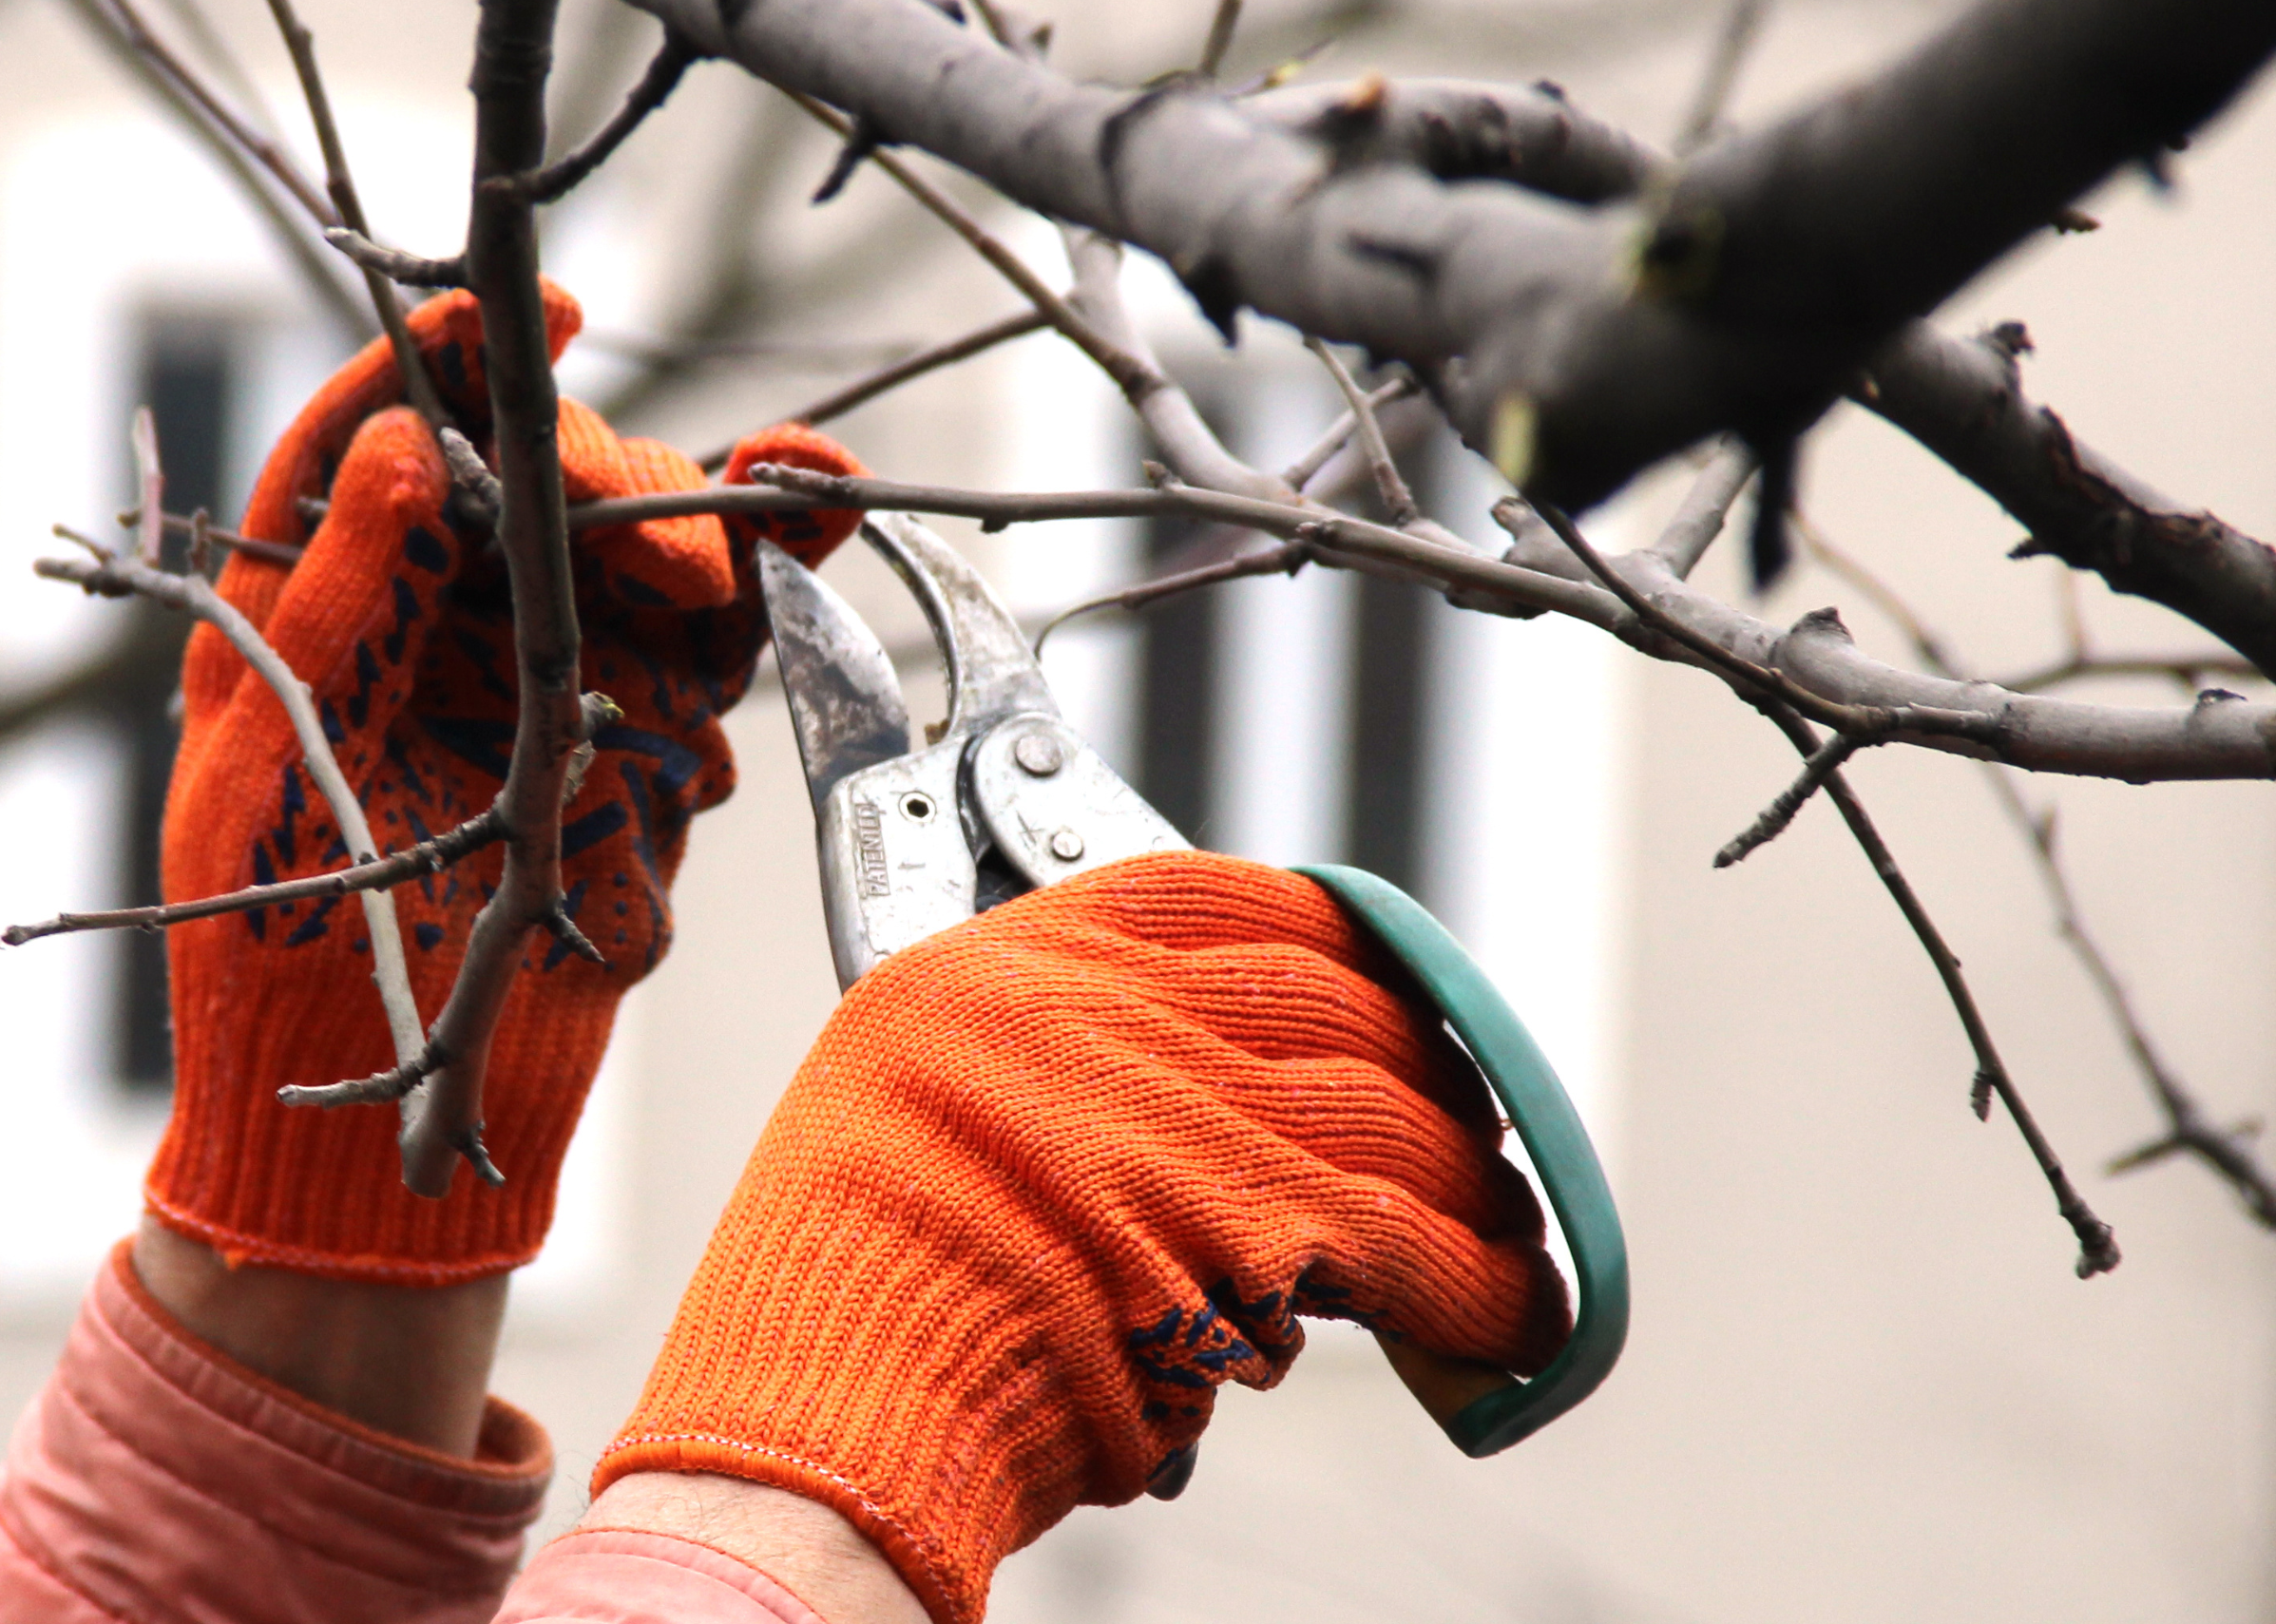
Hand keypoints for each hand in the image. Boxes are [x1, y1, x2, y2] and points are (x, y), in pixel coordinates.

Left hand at [144, 281, 865, 1287]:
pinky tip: (816, 530)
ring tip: (794, 504)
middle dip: (618, 487)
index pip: (387, 440)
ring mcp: (559, 680)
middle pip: (544, 484)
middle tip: (675, 563)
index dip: (454, 357)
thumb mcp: (268, 781)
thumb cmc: (276, 968)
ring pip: (651, 544)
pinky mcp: (650, 744)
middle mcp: (449, 626)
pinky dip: (781, 584)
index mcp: (324, 613)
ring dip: (725, 514)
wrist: (395, 1144)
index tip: (533, 309)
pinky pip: (724, 644)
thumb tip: (414, 448)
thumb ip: (339, 613)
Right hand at [590, 851, 1567, 1623]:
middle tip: (1460, 1113)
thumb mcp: (912, 1117)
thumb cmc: (841, 1303)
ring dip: (1466, 1178)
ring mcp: (1181, 1106)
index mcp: (1001, 966)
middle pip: (1328, 996)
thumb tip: (1214, 1115)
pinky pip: (1411, 1238)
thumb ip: (1051, 1079)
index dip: (1323, 931)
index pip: (1215, 894)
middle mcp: (1099, 1010)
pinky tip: (1511, 1314)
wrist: (821, 1422)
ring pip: (1388, 1115)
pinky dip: (1476, 1283)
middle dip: (1418, 1060)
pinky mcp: (1252, 1225)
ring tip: (1498, 1226)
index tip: (1374, 969)